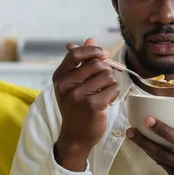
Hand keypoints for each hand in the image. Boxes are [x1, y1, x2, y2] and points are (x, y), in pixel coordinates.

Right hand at [53, 38, 119, 171]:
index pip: (75, 54)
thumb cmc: (76, 107)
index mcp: (59, 77)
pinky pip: (113, 89)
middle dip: (106, 70)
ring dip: (110, 83)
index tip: (104, 54)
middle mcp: (66, 85)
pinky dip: (114, 93)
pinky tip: (107, 101)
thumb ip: (82, 61)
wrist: (76, 136)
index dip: (93, 50)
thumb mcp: (73, 84)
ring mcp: (78, 96)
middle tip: (104, 81)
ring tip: (103, 93)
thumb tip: (91, 38)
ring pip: (107, 76)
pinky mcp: (93, 105)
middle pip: (96, 64)